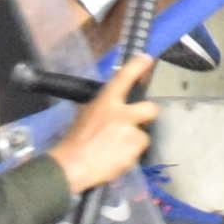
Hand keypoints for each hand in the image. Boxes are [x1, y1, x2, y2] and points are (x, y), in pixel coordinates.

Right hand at [49, 52, 159, 188]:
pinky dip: (129, 156)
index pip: (124, 77)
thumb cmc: (74, 140)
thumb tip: (112, 107)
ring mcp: (130, 133)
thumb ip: (103, 108)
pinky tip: (115, 159)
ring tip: (115, 149)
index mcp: (106, 101)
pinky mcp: (133, 151)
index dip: (137, 66)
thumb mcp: (85, 114)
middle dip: (148, 115)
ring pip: (143, 136)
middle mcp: (122, 114)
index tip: (146, 59)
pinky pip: (137, 153)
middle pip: (150, 108)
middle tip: (137, 122)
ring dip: (133, 142)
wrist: (73, 165)